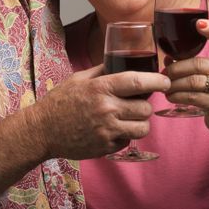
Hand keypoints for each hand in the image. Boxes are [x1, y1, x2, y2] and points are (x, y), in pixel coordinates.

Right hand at [33, 65, 169, 158]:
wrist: (43, 130)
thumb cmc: (60, 101)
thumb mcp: (79, 78)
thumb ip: (101, 70)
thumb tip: (119, 61)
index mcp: (100, 88)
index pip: (137, 82)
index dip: (156, 81)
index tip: (165, 81)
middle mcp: (106, 109)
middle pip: (145, 108)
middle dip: (147, 104)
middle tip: (140, 102)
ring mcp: (107, 130)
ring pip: (142, 127)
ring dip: (140, 121)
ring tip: (131, 117)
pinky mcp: (105, 147)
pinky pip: (128, 141)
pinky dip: (126, 135)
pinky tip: (115, 128)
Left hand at [165, 19, 208, 151]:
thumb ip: (197, 65)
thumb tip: (168, 59)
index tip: (199, 23)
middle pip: (197, 64)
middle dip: (176, 68)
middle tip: (164, 72)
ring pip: (192, 81)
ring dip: (174, 83)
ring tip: (165, 85)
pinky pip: (191, 97)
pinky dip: (177, 96)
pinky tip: (171, 96)